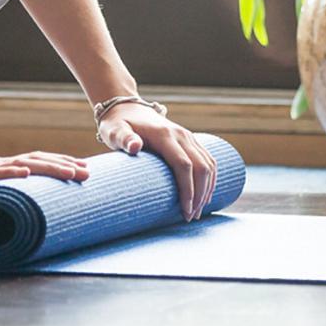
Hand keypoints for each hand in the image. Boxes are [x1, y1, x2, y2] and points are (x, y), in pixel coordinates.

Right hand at [0, 146, 90, 207]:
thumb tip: (9, 214)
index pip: (34, 163)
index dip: (58, 165)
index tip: (81, 169)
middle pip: (35, 161)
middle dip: (63, 166)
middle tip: (88, 173)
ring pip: (22, 165)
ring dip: (49, 168)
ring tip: (71, 172)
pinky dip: (11, 174)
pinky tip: (26, 174)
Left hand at [97, 103, 217, 221]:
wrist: (126, 107)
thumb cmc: (117, 124)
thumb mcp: (114, 131)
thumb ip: (123, 138)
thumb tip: (135, 146)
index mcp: (164, 134)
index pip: (184, 164)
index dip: (188, 189)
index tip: (185, 211)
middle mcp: (180, 134)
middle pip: (201, 167)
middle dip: (199, 195)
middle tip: (190, 218)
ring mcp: (187, 136)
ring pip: (208, 164)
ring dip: (207, 189)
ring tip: (197, 211)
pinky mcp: (190, 140)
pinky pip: (208, 160)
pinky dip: (210, 179)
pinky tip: (205, 195)